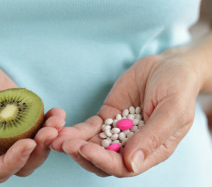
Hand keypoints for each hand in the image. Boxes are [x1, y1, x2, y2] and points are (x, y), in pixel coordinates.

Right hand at [0, 56, 64, 181]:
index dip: (14, 162)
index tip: (28, 143)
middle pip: (23, 164)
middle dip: (39, 151)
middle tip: (50, 132)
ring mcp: (13, 133)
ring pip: (37, 147)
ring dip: (50, 138)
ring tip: (57, 120)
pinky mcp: (25, 118)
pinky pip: (42, 127)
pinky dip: (52, 122)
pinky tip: (58, 112)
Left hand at [51, 50, 200, 176]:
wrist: (167, 66)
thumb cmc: (177, 88)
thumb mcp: (172, 110)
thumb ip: (153, 137)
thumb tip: (131, 164)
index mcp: (151, 150)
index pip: (124, 166)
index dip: (103, 161)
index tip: (86, 149)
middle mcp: (132, 146)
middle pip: (103, 160)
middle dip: (82, 155)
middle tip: (64, 144)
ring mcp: (117, 132)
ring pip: (92, 146)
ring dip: (73, 145)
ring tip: (54, 139)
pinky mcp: (107, 118)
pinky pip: (89, 128)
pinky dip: (75, 131)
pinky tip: (61, 129)